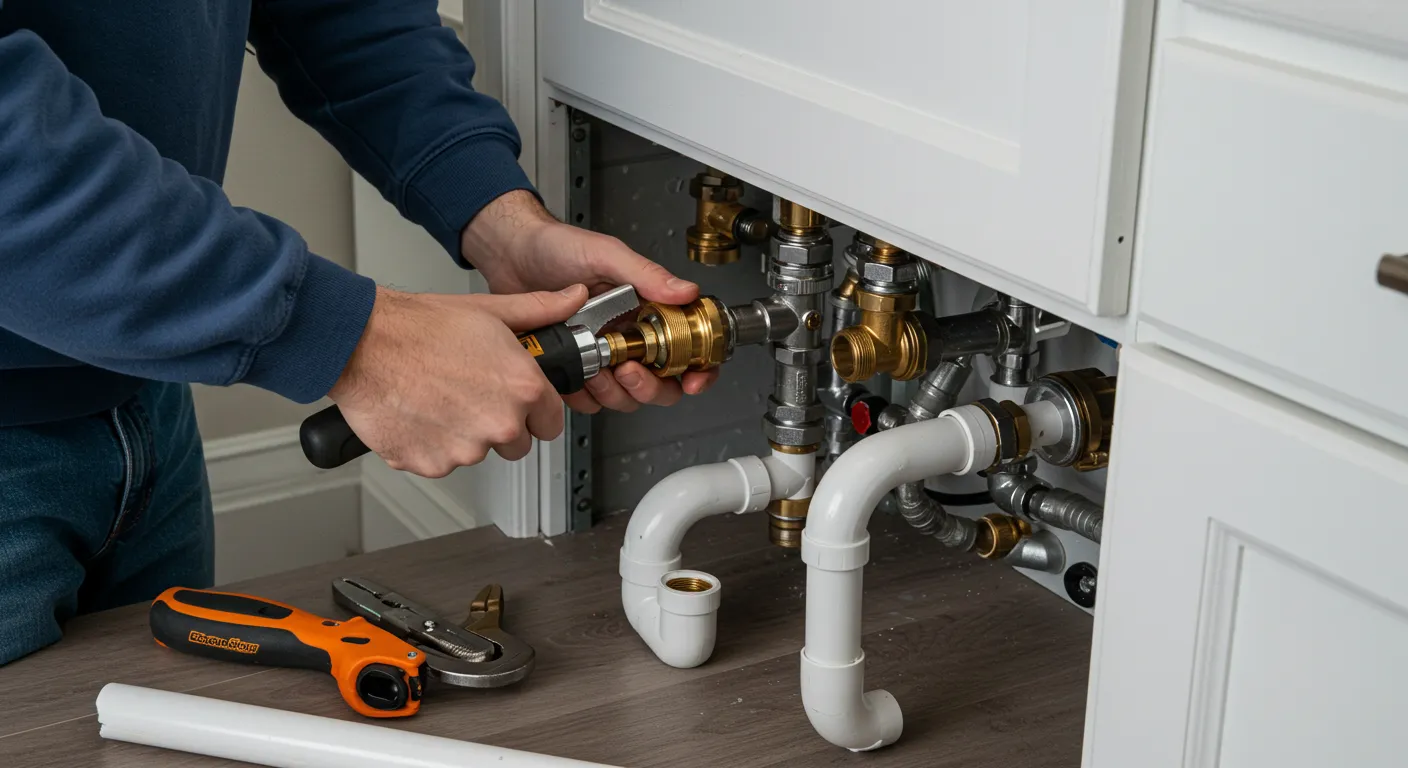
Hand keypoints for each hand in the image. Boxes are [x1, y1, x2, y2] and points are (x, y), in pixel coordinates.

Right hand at [329, 284, 588, 477]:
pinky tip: (420, 413)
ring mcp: (466, 450)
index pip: (551, 422)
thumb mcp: (490, 310)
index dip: (534, 409)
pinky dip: (431, 445)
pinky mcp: (431, 464)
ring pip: (477, 452)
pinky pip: (441, 462)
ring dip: (464, 434)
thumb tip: (572, 299)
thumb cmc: (419, 327)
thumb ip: (540, 310)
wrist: (362, 343)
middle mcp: (500, 424)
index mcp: (523, 389)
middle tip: (471, 395)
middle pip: (517, 443)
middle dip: (500, 424)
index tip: (515, 400)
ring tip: (440, 398)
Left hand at [461, 190, 718, 413]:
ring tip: (597, 368)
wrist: (509, 253)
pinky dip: (583, 394)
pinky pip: (587, 399)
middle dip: (649, 386)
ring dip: (614, 391)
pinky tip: (575, 372)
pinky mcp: (574, 367)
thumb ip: (647, 274)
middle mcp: (629, 336)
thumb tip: (686, 292)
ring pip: (624, 396)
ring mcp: (601, 354)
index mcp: (646, 310)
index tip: (694, 379)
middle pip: (660, 383)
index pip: (687, 347)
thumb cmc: (556, 246)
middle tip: (629, 370)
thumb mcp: (606, 254)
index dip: (698, 369)